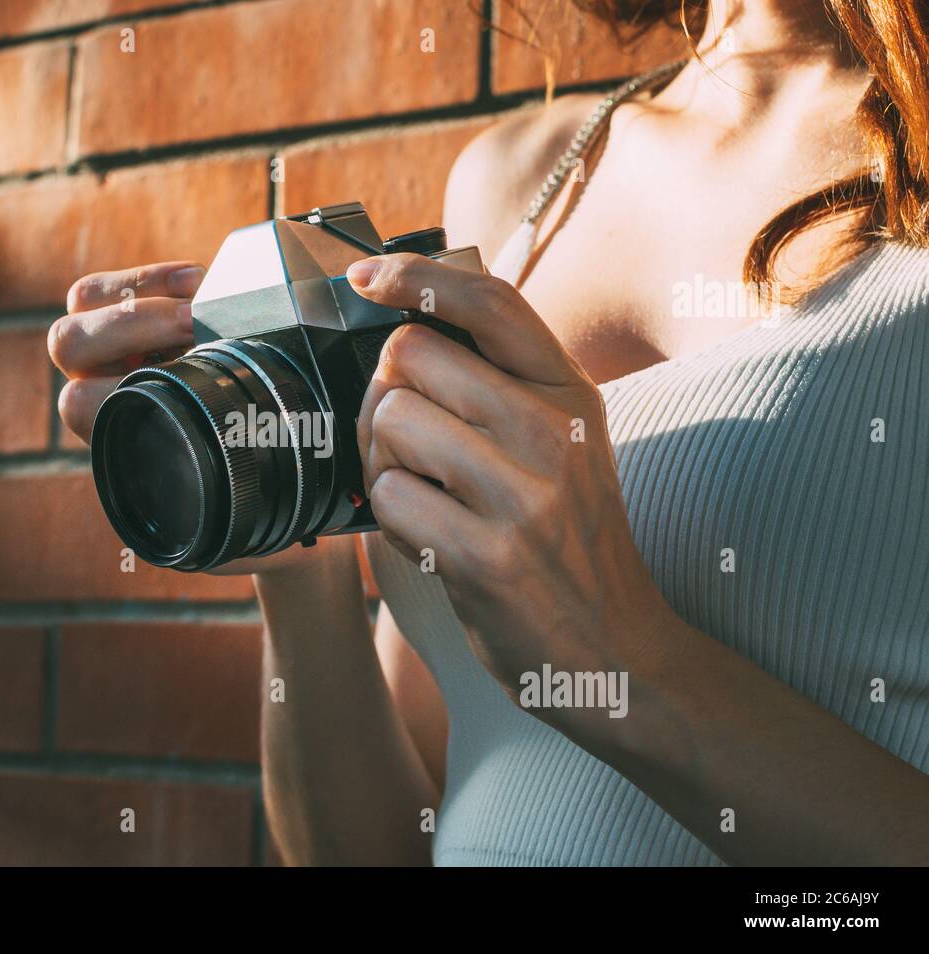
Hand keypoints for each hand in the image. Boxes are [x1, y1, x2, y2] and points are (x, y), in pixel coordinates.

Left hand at [47, 260, 346, 576]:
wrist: (281, 459)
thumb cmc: (257, 497)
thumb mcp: (238, 513)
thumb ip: (219, 525)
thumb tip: (222, 542)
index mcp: (114, 437)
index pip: (77, 401)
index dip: (120, 382)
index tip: (185, 373)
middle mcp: (102, 388)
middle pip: (67, 341)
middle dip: (133, 324)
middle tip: (196, 326)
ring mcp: (115, 347)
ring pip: (82, 302)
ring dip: (141, 293)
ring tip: (202, 299)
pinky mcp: (137, 311)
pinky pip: (118, 282)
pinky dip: (155, 274)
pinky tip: (201, 280)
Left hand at [348, 253, 676, 716]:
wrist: (614, 649)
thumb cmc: (570, 537)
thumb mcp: (567, 442)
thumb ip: (506, 381)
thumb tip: (409, 323)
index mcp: (571, 393)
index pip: (489, 301)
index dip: (414, 276)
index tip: (365, 278)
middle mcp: (553, 432)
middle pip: (410, 356)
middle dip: (386, 393)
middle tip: (405, 440)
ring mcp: (521, 495)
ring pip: (390, 421)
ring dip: (381, 458)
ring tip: (421, 492)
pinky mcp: (484, 557)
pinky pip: (388, 497)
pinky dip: (390, 517)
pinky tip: (428, 537)